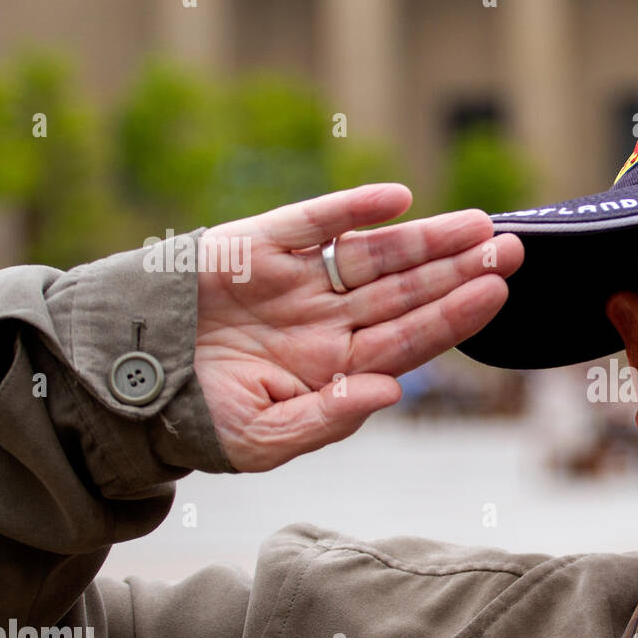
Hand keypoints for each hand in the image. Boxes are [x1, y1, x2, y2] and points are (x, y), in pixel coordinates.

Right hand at [192, 183, 521, 471]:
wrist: (124, 381)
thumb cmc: (197, 420)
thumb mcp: (265, 438)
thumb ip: (330, 418)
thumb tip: (392, 392)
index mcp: (337, 368)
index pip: (411, 339)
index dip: (456, 315)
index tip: (498, 291)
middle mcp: (328, 321)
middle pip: (408, 291)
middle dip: (460, 270)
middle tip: (514, 248)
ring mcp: (299, 282)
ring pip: (376, 254)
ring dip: (426, 238)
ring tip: (480, 224)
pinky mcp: (260, 246)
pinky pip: (316, 221)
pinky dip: (354, 207)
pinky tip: (399, 200)